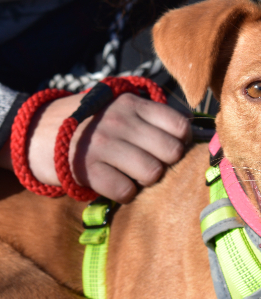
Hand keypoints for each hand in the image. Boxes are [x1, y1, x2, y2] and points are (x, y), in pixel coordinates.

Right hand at [1, 92, 190, 202]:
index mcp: (133, 104)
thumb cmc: (88, 123)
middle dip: (166, 164)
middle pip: (172, 152)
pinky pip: (126, 191)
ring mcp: (104, 145)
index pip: (180, 126)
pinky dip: (125, 194)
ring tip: (130, 175)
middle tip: (149, 164)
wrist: (34, 132)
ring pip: (152, 173)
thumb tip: (188, 136)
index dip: (181, 142)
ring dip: (145, 180)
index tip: (169, 149)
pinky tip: (116, 185)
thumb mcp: (117, 108)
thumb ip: (149, 117)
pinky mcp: (88, 169)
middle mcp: (121, 121)